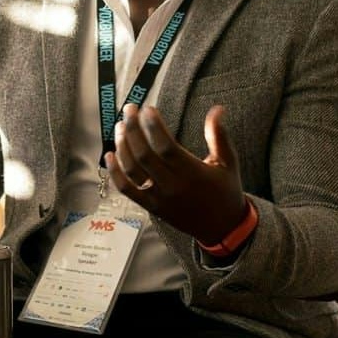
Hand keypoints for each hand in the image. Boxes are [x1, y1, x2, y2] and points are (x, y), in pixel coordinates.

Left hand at [104, 103, 247, 246]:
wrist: (222, 228)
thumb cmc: (226, 191)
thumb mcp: (228, 163)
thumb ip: (219, 136)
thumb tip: (217, 109)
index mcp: (193, 173)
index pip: (166, 147)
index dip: (154, 127)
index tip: (147, 109)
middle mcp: (173, 186)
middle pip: (144, 155)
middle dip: (133, 130)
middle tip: (129, 110)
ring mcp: (159, 198)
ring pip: (133, 170)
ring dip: (123, 146)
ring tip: (120, 127)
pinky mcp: (151, 207)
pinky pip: (127, 190)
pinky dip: (115, 172)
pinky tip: (109, 155)